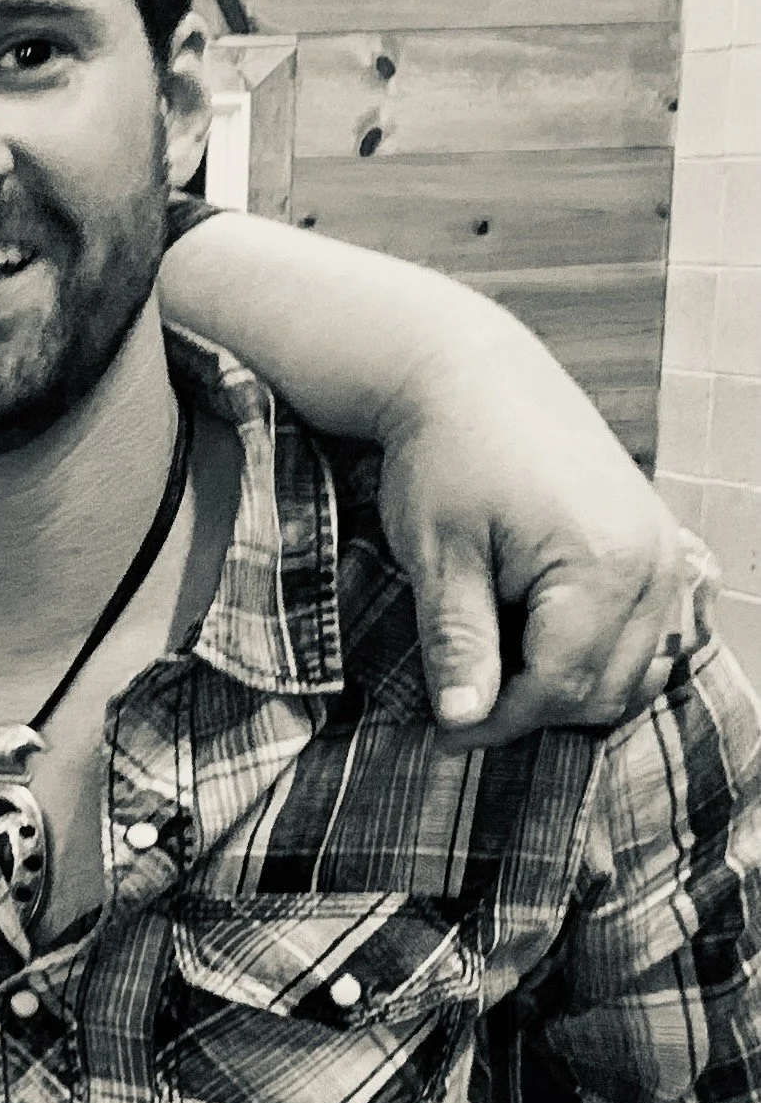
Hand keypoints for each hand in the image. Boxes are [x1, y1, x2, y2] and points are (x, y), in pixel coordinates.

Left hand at [376, 318, 702, 746]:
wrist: (470, 375)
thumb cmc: (444, 454)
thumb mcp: (437, 551)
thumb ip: (458, 641)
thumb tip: (463, 721)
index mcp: (602, 565)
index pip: (561, 687)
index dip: (499, 720)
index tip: (443, 728)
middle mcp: (652, 565)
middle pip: (604, 689)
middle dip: (532, 706)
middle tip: (460, 699)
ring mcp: (664, 555)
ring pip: (632, 670)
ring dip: (565, 683)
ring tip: (491, 663)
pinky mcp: (656, 547)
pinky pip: (643, 634)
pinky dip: (593, 652)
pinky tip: (530, 635)